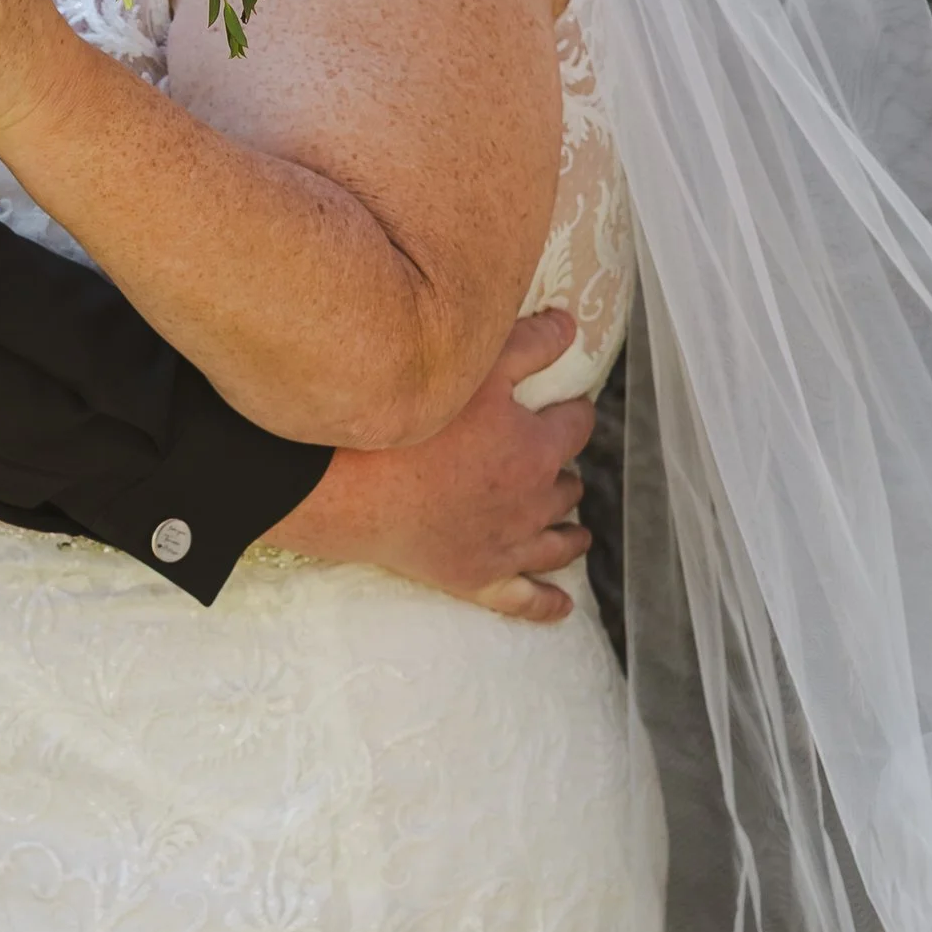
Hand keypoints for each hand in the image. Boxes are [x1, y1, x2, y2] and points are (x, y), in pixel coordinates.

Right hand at [268, 312, 594, 623]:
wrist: (354, 490)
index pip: (577, 425)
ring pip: (558, 539)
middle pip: (568, 484)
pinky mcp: (477, 578)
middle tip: (552, 458)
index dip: (574, 410)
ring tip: (574, 527)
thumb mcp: (474, 369)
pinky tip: (563, 604)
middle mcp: (533, 501)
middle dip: (563, 468)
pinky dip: (548, 601)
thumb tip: (570, 327)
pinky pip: (524, 599)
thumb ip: (529, 345)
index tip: (566, 404)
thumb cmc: (411, 426)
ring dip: (568, 529)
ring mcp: (507, 546)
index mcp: (537, 448)